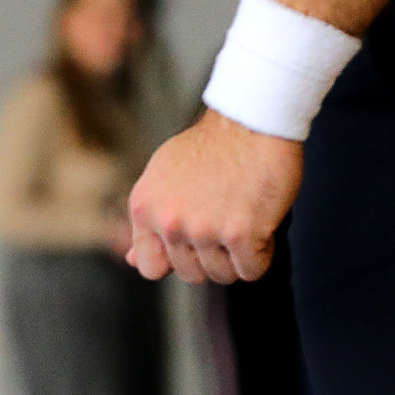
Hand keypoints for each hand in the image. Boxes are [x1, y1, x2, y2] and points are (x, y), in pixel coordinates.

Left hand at [125, 109, 303, 282]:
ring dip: (238, 256)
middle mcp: (169, 222)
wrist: (253, 119)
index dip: (174, 262)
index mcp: (145, 209)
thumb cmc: (213, 147)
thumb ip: (149, 222)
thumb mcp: (164, 178)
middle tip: (227, 222)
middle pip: (191, 275)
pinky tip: (262, 224)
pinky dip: (263, 254)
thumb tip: (131, 260)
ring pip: (222, 275)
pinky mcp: (241, 233)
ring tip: (244, 217)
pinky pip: (253, 270)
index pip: (150, 268)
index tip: (192, 245)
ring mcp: (204, 229)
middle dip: (212, 257)